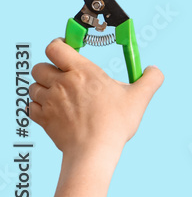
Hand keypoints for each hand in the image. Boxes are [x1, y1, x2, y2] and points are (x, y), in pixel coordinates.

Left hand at [28, 38, 163, 163]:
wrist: (93, 152)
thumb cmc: (115, 123)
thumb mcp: (140, 98)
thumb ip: (150, 79)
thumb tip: (154, 70)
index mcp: (82, 71)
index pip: (55, 47)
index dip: (58, 45)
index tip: (67, 49)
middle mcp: (61, 83)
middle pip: (40, 66)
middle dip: (49, 68)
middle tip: (64, 76)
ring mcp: (49, 101)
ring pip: (33, 86)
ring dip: (43, 88)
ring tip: (59, 94)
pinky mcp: (43, 119)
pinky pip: (31, 106)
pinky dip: (39, 106)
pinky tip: (53, 110)